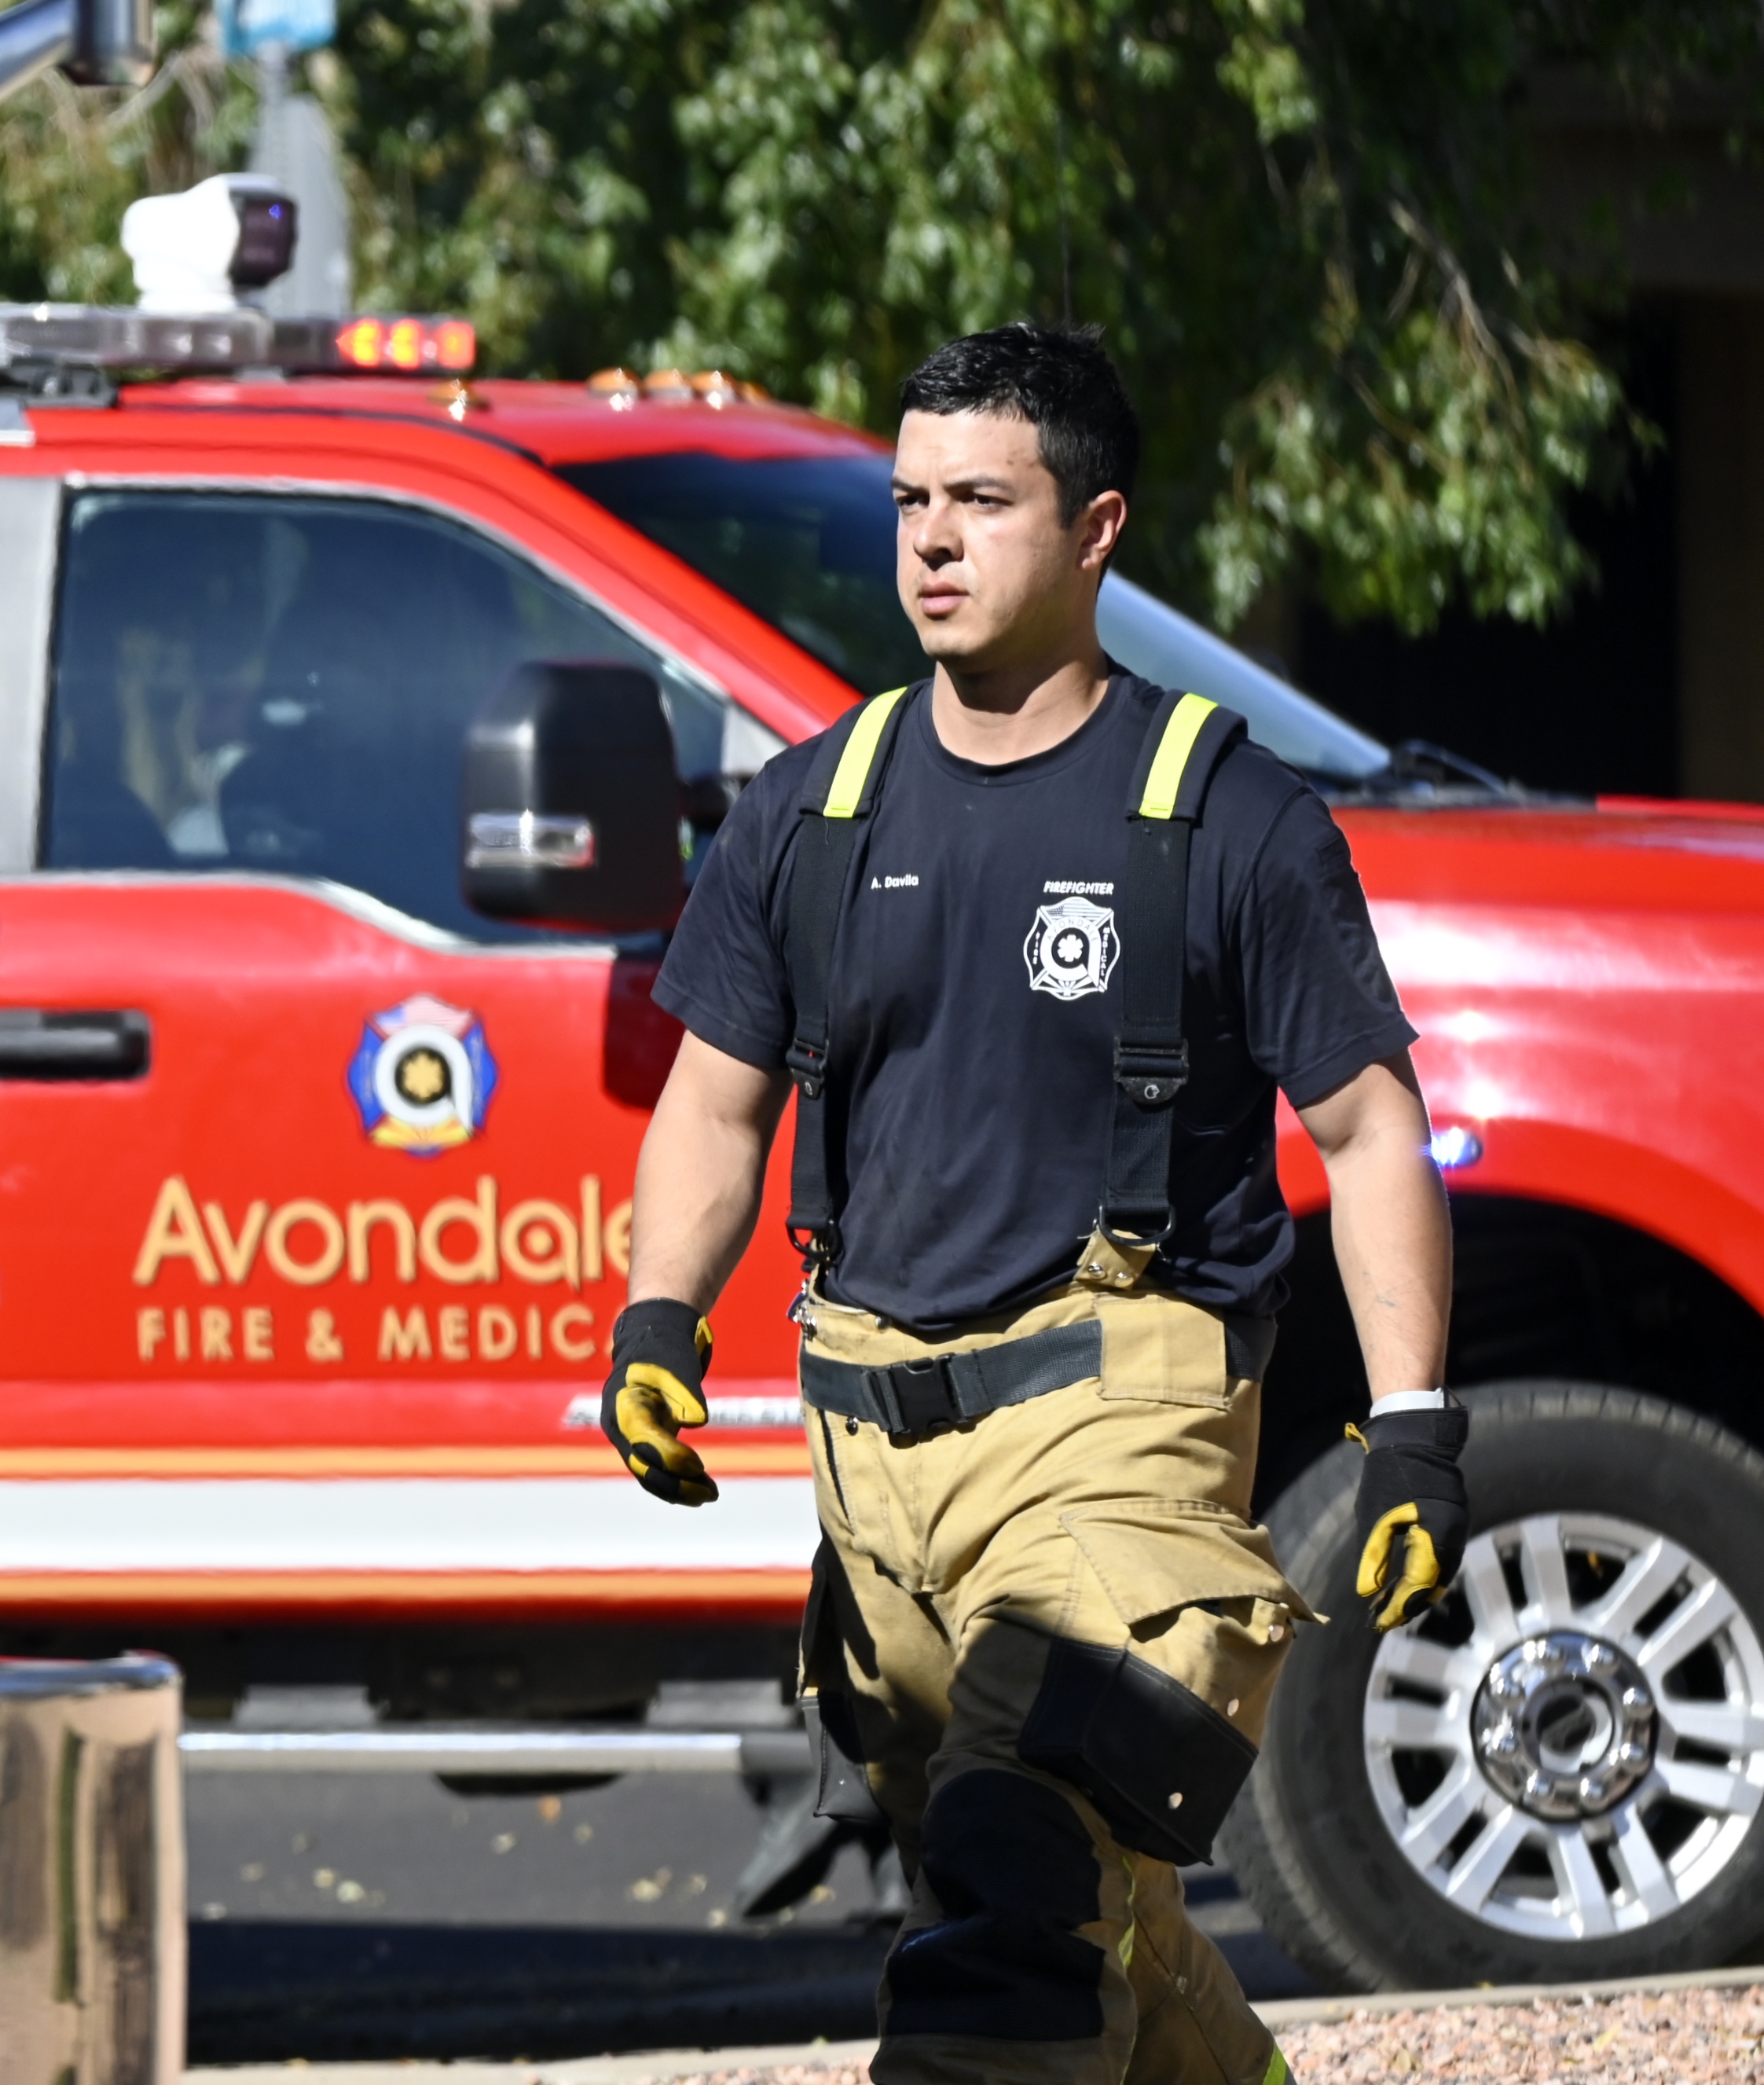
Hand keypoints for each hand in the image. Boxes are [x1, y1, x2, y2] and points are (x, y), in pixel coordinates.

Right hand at [601, 1299, 717, 1505]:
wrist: (652, 1339)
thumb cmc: (665, 1349)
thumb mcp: (675, 1363)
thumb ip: (685, 1390)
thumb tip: (696, 1421)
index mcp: (623, 1405)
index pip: (644, 1441)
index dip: (671, 1457)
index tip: (699, 1466)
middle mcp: (621, 1426)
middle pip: (643, 1465)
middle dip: (676, 1484)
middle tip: (710, 1494)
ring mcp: (630, 1436)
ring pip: (649, 1472)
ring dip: (678, 1488)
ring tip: (710, 1495)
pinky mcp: (644, 1440)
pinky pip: (656, 1467)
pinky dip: (676, 1479)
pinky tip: (700, 1487)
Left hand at [1349, 1399, 1468, 1629]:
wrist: (1415, 1438)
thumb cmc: (1390, 1475)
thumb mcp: (1375, 1517)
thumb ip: (1374, 1557)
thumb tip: (1367, 1593)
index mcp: (1434, 1535)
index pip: (1417, 1585)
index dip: (1397, 1607)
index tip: (1378, 1623)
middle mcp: (1452, 1537)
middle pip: (1433, 1585)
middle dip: (1409, 1604)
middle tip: (1384, 1619)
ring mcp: (1457, 1529)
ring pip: (1439, 1574)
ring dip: (1418, 1592)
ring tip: (1392, 1605)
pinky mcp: (1454, 1523)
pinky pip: (1442, 1559)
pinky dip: (1426, 1574)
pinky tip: (1408, 1581)